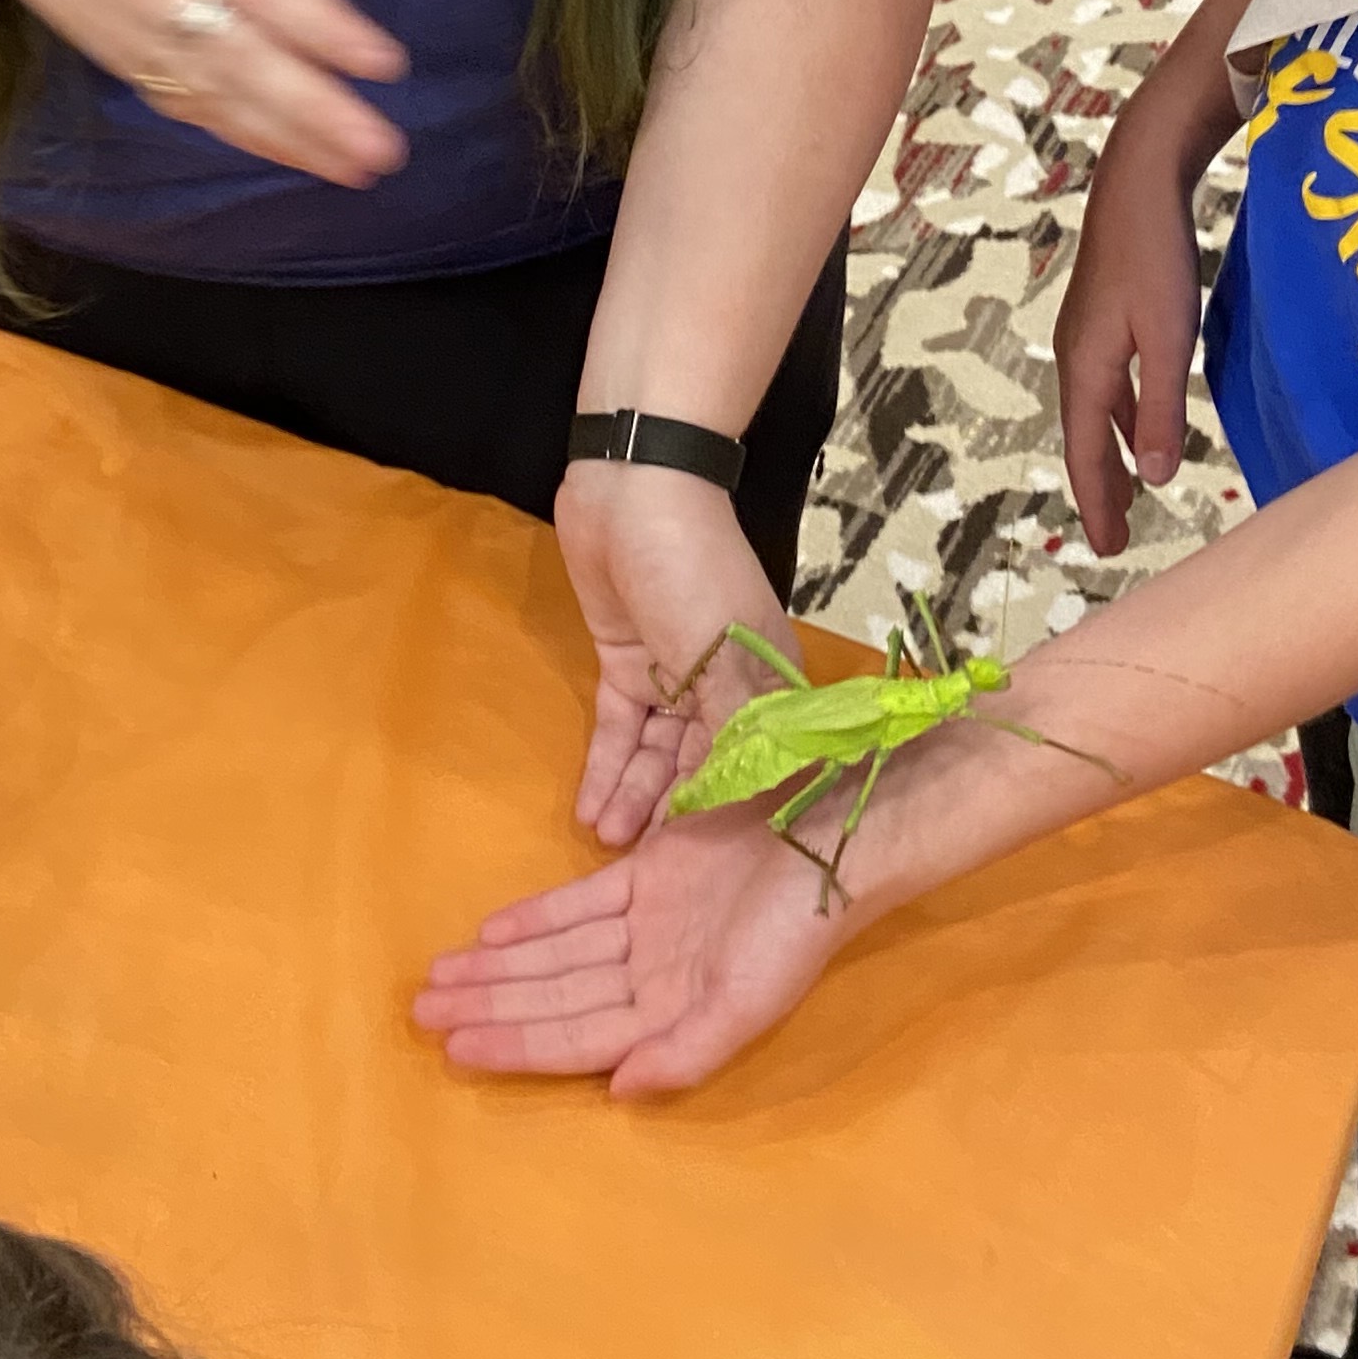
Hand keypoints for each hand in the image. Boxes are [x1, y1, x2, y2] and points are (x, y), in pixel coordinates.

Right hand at [0, 0, 409, 186]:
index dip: (331, 35)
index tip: (386, 65)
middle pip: (250, 64)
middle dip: (319, 114)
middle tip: (382, 151)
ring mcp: (139, 38)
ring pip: (221, 101)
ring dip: (290, 141)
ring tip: (351, 170)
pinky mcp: (123, 65)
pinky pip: (190, 110)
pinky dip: (242, 136)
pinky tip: (290, 154)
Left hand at [415, 803, 844, 1092]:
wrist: (830, 837)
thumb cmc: (793, 929)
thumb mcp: (748, 1001)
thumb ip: (687, 1052)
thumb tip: (620, 1090)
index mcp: (671, 1014)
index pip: (576, 1036)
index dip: (516, 1043)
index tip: (455, 1048)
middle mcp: (652, 976)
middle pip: (554, 997)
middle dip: (489, 1006)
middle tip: (418, 1014)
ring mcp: (648, 926)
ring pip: (556, 954)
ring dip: (498, 969)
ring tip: (437, 981)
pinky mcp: (651, 875)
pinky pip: (579, 904)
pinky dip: (535, 919)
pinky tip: (490, 934)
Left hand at [554, 461, 794, 846]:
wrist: (634, 487)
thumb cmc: (693, 567)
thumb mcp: (723, 650)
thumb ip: (735, 727)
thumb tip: (747, 798)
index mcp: (768, 683)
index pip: (752, 764)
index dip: (727, 814)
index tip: (702, 868)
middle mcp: (728, 687)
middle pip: (700, 766)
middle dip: (670, 816)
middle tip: (640, 871)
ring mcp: (675, 675)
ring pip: (656, 755)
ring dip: (632, 797)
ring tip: (605, 844)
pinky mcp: (628, 664)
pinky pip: (620, 730)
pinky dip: (605, 767)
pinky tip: (589, 810)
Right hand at [1056, 58, 1208, 553]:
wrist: (1138, 179)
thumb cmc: (1157, 256)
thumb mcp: (1168, 338)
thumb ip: (1161, 408)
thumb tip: (1154, 477)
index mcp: (1085, 366)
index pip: (1085, 452)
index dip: (1097, 502)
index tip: (1107, 548)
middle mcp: (1076, 354)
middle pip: (1083, 436)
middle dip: (1098, 487)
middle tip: (1114, 536)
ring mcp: (1086, 333)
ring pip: (1094, 410)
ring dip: (1108, 452)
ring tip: (1125, 491)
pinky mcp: (1104, 314)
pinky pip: (1106, 383)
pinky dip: (1119, 415)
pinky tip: (1139, 419)